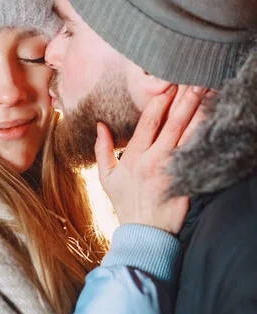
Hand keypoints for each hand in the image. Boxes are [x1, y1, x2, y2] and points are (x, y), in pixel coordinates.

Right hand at [95, 85, 207, 234]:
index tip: (169, 85)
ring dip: (200, 112)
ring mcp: (173, 170)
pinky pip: (198, 153)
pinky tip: (213, 121)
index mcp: (135, 157)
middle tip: (194, 80)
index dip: (160, 102)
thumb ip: (102, 149)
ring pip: (189, 135)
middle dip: (184, 99)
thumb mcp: (106, 178)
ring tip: (208, 92)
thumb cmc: (125, 203)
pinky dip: (206, 135)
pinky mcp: (188, 179)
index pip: (149, 122)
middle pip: (173, 123)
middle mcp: (155, 160)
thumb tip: (100, 125)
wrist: (146, 233)